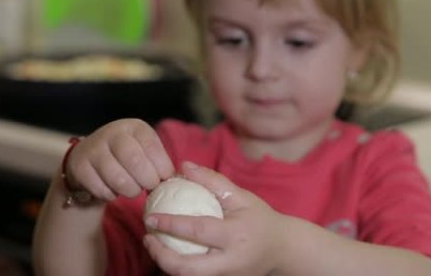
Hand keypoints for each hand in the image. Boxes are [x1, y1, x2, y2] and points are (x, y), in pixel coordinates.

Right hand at [64, 118, 174, 200]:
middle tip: (148, 187)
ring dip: (130, 191)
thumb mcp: (145, 152)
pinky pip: (101, 189)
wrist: (89, 158)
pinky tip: (113, 190)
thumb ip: (160, 163)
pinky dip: (111, 195)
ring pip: (118, 178)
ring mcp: (94, 148)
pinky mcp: (80, 166)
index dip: (161, 167)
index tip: (164, 178)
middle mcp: (113, 133)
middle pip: (134, 161)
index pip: (152, 146)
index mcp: (134, 127)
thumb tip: (176, 179)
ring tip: (132, 189)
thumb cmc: (127, 158)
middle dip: (147, 180)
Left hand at [143, 162, 287, 275]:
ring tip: (153, 245)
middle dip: (160, 256)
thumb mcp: (241, 196)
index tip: (150, 217)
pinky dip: (177, 267)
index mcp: (235, 236)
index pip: (198, 231)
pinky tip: (168, 253)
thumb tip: (183, 165)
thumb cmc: (260, 218)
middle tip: (147, 238)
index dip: (171, 224)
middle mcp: (230, 262)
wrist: (282, 250)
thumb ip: (212, 181)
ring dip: (165, 263)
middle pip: (187, 269)